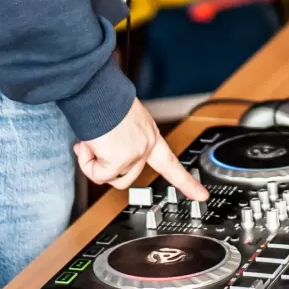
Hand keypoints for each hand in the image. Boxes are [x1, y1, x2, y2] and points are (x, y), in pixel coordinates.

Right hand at [74, 100, 208, 199]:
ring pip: (111, 177)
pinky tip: (87, 146)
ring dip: (95, 164)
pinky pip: (99, 175)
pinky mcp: (120, 159)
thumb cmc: (105, 102)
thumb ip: (119, 145)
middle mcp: (147, 145)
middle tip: (94, 149)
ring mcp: (135, 154)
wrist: (98, 92)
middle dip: (105, 168)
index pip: (172, 164)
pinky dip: (87, 164)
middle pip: (127, 177)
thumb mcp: (123, 124)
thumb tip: (99, 163)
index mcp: (151, 136)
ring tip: (92, 142)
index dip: (186, 182)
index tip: (201, 195)